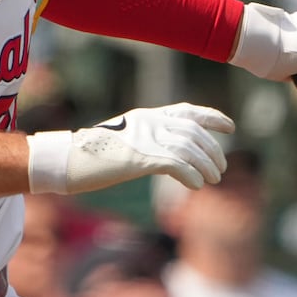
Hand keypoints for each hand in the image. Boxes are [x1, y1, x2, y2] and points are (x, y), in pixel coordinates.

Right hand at [26, 104, 233, 194]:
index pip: (187, 110)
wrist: (65, 160)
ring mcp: (143, 138)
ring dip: (206, 165)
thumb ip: (148, 144)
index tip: (231, 127)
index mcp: (146, 116)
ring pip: (188, 147)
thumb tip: (170, 159)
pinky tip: (196, 186)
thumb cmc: (91, 156)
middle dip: (212, 150)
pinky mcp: (137, 157)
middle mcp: (148, 122)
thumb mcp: (125, 143)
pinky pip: (175, 163)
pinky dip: (190, 174)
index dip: (212, 117)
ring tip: (213, 180)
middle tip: (221, 169)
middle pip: (193, 131)